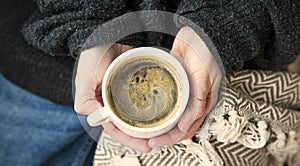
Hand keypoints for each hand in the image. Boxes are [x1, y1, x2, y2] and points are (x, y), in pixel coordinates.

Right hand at [74, 44, 151, 152]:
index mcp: (100, 105)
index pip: (114, 128)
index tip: (144, 146)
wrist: (107, 34)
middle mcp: (113, 102)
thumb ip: (85, 100)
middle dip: (140, 137)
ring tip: (161, 132)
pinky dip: (152, 107)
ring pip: (137, 115)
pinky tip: (163, 112)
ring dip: (147, 126)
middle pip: (128, 126)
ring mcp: (125, 94)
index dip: (128, 139)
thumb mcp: (84, 78)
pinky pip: (144, 98)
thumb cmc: (93, 55)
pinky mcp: (136, 84)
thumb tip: (97, 118)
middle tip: (155, 143)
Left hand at [148, 26, 221, 146]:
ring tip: (143, 127)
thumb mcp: (205, 80)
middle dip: (162, 134)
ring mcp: (182, 92)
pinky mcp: (173, 82)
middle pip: (176, 124)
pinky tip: (146, 108)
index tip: (155, 142)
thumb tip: (185, 127)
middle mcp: (192, 101)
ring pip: (169, 114)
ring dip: (159, 122)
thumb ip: (198, 103)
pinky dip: (156, 106)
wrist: (199, 34)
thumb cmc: (207, 54)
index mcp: (203, 104)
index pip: (187, 129)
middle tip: (146, 138)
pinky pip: (165, 98)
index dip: (171, 139)